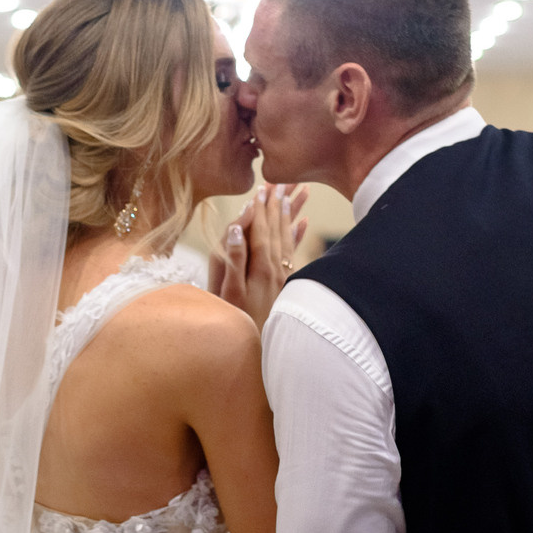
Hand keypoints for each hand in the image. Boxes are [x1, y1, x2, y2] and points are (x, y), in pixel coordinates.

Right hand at [213, 185, 304, 329]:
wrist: (260, 353)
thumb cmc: (237, 322)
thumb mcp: (228, 292)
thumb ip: (232, 259)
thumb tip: (234, 228)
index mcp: (259, 265)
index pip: (260, 228)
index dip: (260, 207)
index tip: (262, 186)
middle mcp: (274, 267)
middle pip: (277, 227)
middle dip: (278, 203)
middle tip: (283, 179)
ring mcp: (281, 275)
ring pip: (288, 235)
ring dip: (291, 212)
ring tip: (298, 190)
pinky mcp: (284, 284)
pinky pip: (293, 253)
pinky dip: (298, 235)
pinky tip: (303, 222)